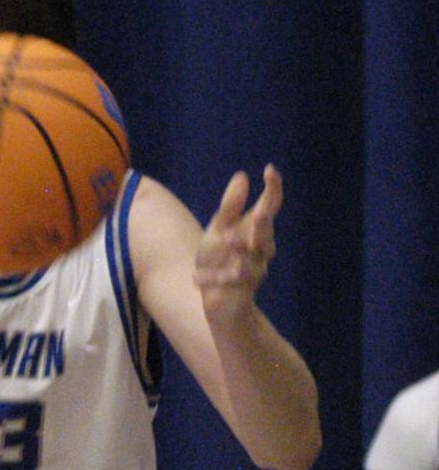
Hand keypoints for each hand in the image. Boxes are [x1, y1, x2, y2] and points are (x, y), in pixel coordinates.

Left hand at [193, 163, 281, 323]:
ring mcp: (256, 267)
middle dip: (261, 222)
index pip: (270, 204)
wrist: (217, 300)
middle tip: (257, 213)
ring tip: (225, 239)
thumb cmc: (218, 260)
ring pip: (252, 254)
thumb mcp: (219, 230)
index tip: (269, 169)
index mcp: (255, 227)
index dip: (273, 187)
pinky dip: (213, 277)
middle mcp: (262, 246)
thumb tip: (242, 176)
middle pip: (265, 229)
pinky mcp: (244, 288)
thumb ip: (230, 206)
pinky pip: (232, 279)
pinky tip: (195, 279)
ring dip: (237, 246)